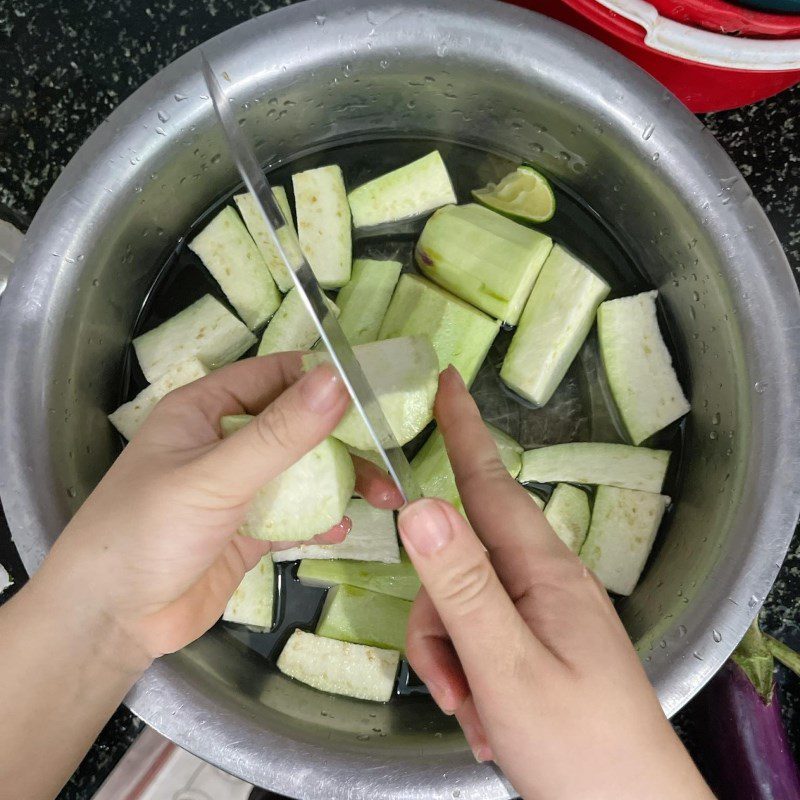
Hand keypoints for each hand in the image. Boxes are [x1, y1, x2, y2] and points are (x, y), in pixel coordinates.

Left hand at [41, 353, 401, 667]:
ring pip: (305, 471)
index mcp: (207, 409)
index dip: (326, 378)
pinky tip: (339, 531)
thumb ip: (279, 433)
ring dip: (343, 481)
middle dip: (345, 438)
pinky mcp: (250, 530)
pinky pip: (297, 514)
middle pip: (299, 425)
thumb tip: (338, 379)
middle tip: (390, 454)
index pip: (277, 375)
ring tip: (384, 497)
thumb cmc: (146, 533)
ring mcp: (240, 488)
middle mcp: (227, 442)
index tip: (377, 390)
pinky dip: (322, 519)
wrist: (110, 622)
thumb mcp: (216, 476)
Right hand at [398, 367, 711, 799]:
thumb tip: (420, 505)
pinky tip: (487, 723)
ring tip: (476, 717)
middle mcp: (543, 581)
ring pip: (460, 607)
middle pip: (458, 561)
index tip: (446, 381)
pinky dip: (469, 678)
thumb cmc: (580, 746)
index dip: (464, 431)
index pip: (490, 483)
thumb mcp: (507, 667)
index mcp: (544, 569)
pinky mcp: (535, 647)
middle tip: (449, 683)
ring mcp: (541, 616)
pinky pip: (478, 639)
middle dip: (438, 619)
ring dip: (451, 661)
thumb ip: (462, 586)